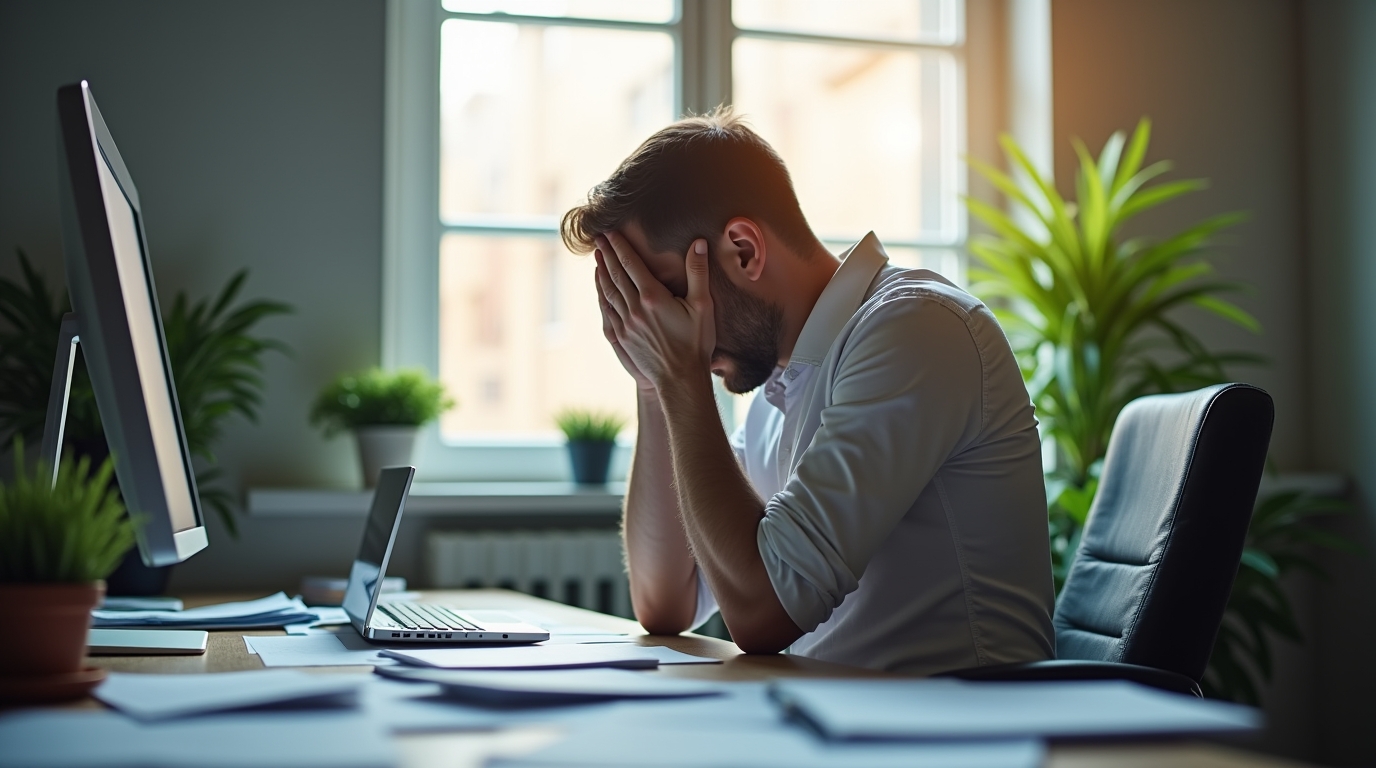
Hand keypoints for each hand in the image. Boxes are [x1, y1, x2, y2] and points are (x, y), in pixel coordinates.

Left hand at [595, 231, 713, 391]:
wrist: (680, 379)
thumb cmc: (696, 343)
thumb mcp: (703, 306)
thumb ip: (698, 273)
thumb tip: (698, 243)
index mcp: (653, 297)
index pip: (631, 264)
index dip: (620, 246)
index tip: (610, 232)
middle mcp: (634, 309)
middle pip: (616, 275)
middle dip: (607, 254)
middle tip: (598, 238)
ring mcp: (625, 324)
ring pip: (608, 291)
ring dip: (601, 272)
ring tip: (597, 257)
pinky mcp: (622, 337)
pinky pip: (607, 310)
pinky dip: (601, 294)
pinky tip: (600, 287)